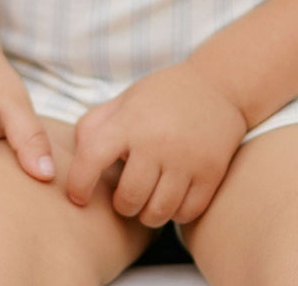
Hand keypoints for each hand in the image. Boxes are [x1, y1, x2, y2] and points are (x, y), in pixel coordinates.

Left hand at [65, 61, 248, 227]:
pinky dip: (175, 212)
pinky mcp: (211, 173)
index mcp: (131, 120)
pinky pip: (185, 214)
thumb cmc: (164, 95)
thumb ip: (94, 125)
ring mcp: (186, 159)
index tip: (79, 196)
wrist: (219, 85)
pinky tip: (172, 195)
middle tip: (127, 192)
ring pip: (156, 213)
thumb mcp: (126, 99)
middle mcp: (157, 141)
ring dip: (147, 212)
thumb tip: (78, 156)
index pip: (92, 158)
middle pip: (128, 198)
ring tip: (148, 197)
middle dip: (122, 203)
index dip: (79, 183)